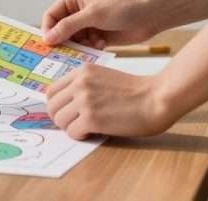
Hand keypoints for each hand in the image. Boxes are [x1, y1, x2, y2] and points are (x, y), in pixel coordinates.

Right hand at [41, 0, 156, 47]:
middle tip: (68, 53)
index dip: (48, 31)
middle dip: (65, 42)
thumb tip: (47, 38)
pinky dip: (90, 49)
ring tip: (92, 44)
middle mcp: (78, 11)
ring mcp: (88, 24)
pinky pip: (85, 47)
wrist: (150, 15)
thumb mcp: (93, 15)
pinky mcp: (98, 36)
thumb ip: (68, 26)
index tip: (50, 46)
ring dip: (80, 46)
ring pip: (73, 41)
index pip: (50, 16)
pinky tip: (102, 44)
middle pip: (60, 31)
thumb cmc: (123, 7)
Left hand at [46, 64, 176, 139]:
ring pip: (59, 120)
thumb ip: (85, 85)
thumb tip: (66, 103)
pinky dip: (80, 136)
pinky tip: (93, 132)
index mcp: (82, 71)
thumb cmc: (136, 91)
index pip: (51, 90)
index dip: (57, 105)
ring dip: (71, 128)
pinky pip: (72, 132)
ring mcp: (85, 100)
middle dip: (61, 118)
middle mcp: (80, 83)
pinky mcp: (91, 118)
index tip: (67, 112)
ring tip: (87, 128)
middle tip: (74, 123)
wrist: (156, 98)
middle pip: (51, 106)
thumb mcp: (104, 77)